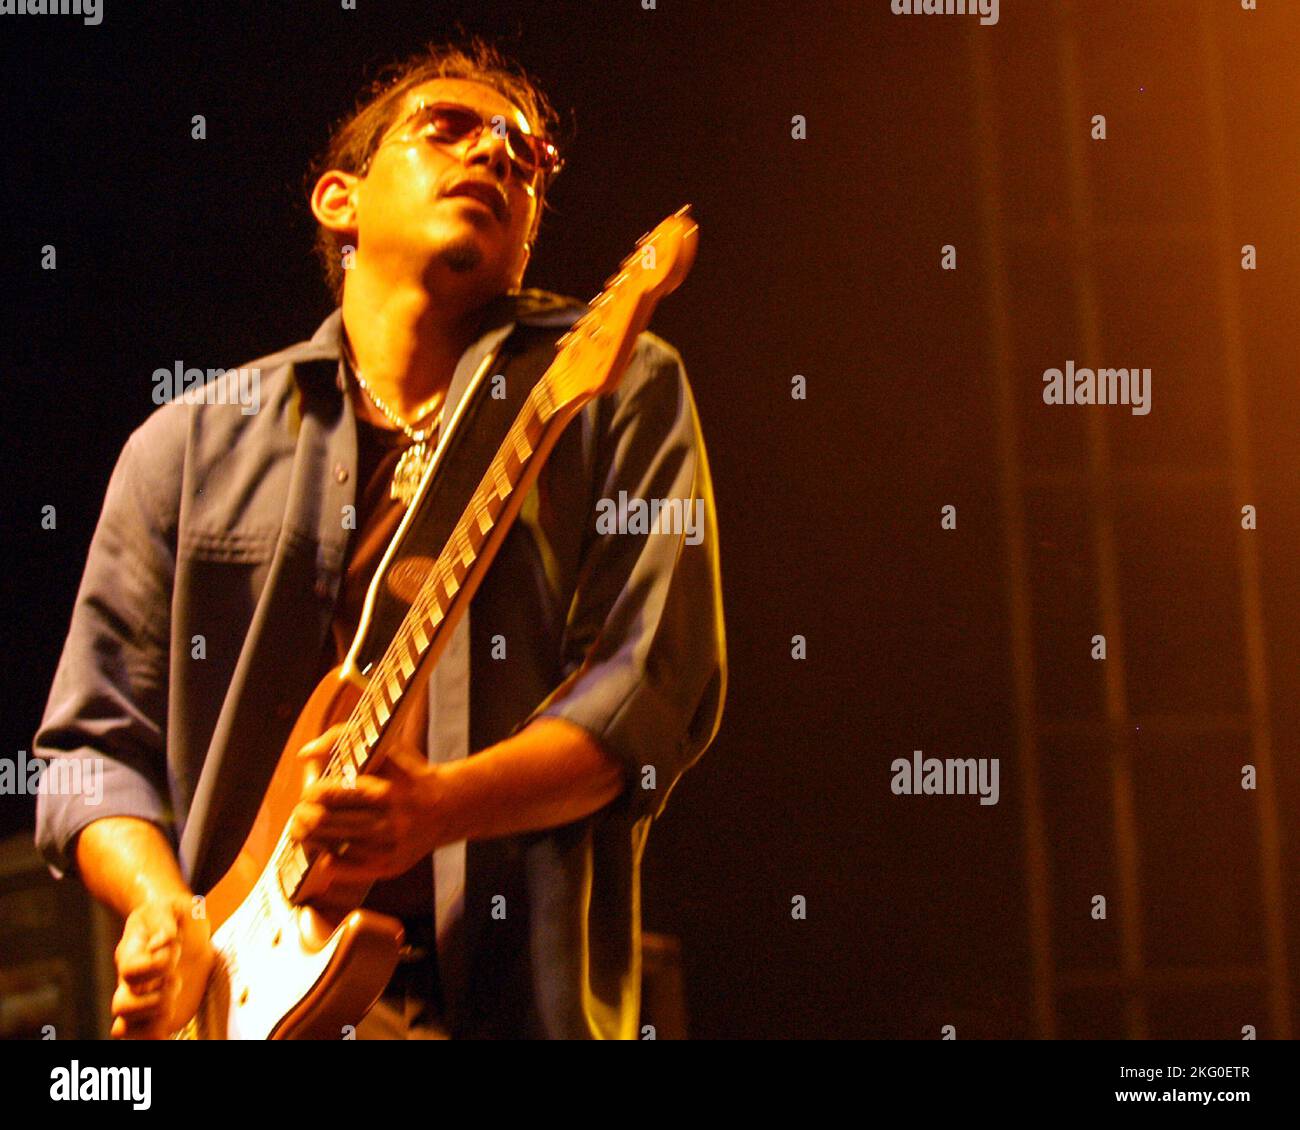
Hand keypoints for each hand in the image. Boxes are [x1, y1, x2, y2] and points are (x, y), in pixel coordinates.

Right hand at [111, 893, 214, 1038]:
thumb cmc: (174, 916)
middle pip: (121, 1006)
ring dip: (154, 1022)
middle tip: (176, 980)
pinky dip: (154, 1040)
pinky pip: (145, 1038)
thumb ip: (165, 921)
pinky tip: (168, 1031)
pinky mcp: (159, 1014)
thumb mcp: (172, 908)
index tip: (176, 948)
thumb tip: (163, 942)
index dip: (155, 965)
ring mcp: (144, 1002)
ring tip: (173, 1003)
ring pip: (127, 1030)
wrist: (184, 928)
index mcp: (131, 955)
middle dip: (154, 999)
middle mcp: (132, 983)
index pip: (129, 970)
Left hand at [290, 724, 444, 885]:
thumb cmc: (408, 772)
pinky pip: (341, 868)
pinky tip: (325, 847)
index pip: (334, 793)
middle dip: (304, 816)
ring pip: (330, 847)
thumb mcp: (386, 745)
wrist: (448, 807)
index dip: (313, 792)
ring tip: (306, 827)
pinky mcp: (387, 868)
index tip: (310, 790)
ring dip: (309, 837)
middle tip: (302, 811)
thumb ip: (341, 737)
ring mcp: (388, 849)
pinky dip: (326, 857)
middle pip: (326, 823)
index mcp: (386, 790)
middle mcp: (388, 822)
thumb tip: (304, 755)